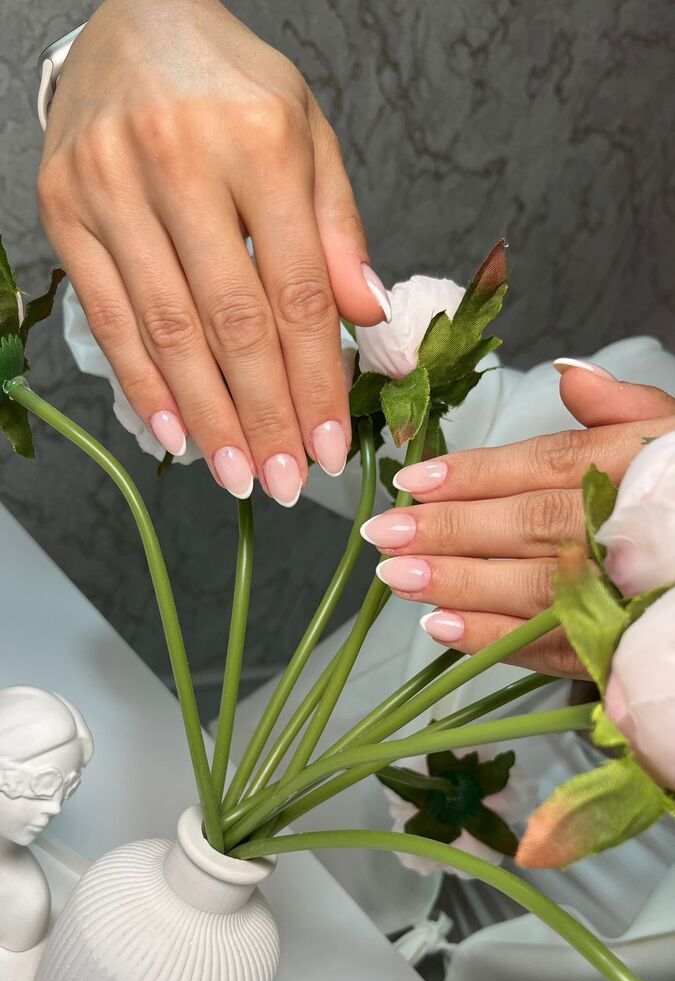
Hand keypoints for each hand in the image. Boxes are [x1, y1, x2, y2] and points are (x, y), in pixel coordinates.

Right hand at [38, 0, 388, 502]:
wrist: (135, 21)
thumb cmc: (232, 87)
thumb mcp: (309, 134)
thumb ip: (338, 229)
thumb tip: (367, 318)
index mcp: (260, 142)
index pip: (296, 291)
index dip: (315, 381)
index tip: (329, 447)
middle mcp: (180, 162)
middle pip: (231, 322)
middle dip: (263, 416)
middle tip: (284, 483)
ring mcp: (112, 187)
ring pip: (167, 330)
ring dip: (206, 417)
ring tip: (237, 475)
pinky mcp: (64, 210)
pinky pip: (108, 317)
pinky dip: (142, 385)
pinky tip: (174, 434)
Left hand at [360, 364, 674, 675]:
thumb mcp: (668, 434)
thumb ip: (620, 406)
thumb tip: (569, 376)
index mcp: (633, 465)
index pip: (542, 465)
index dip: (473, 474)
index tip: (413, 481)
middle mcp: (626, 526)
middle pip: (526, 526)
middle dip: (449, 531)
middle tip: (385, 533)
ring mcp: (623, 590)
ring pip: (530, 587)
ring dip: (458, 583)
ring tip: (397, 577)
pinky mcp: (617, 643)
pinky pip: (550, 645)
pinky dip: (492, 638)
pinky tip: (441, 627)